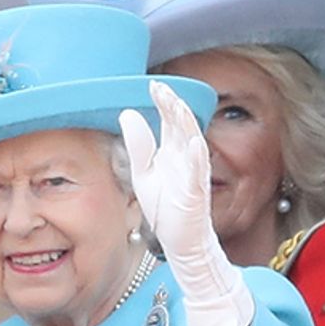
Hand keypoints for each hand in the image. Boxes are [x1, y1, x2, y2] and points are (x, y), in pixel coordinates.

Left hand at [119, 81, 252, 325]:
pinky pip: (197, 175)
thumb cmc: (164, 206)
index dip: (164, 103)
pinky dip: (195, 159)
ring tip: (177, 107)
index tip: (152, 84)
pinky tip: (191, 144)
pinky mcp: (194, 196)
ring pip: (194, 145)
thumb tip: (126, 113)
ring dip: (186, 126)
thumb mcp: (143, 172)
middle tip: (161, 88)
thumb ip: (139, 145)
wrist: (179, 241)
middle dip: (174, 108)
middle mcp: (186, 161)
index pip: (170, 122)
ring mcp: (193, 177)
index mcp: (173, 153)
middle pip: (183, 127)